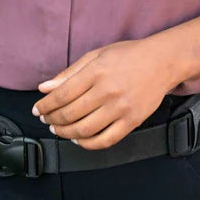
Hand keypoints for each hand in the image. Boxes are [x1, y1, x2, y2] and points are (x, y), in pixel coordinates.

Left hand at [31, 39, 177, 149]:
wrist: (162, 61)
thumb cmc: (127, 55)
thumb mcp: (95, 55)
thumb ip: (69, 73)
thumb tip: (44, 88)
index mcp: (96, 72)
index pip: (62, 94)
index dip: (46, 105)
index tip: (37, 109)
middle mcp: (108, 91)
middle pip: (71, 113)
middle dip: (52, 119)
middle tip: (46, 119)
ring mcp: (121, 108)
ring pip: (85, 129)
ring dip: (66, 133)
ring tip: (58, 129)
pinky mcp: (133, 121)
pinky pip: (106, 140)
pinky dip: (88, 144)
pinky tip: (78, 139)